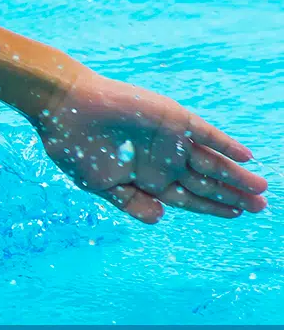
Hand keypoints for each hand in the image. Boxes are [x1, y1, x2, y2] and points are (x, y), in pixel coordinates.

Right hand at [31, 70, 267, 222]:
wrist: (67, 111)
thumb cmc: (77, 150)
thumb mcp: (101, 185)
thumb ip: (131, 201)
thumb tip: (160, 218)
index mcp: (147, 178)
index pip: (187, 196)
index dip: (211, 206)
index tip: (237, 214)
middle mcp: (163, 160)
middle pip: (206, 182)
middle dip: (233, 194)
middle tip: (262, 205)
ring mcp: (170, 140)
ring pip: (211, 161)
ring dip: (236, 175)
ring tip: (260, 188)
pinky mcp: (173, 120)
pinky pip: (205, 135)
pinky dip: (225, 144)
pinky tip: (246, 156)